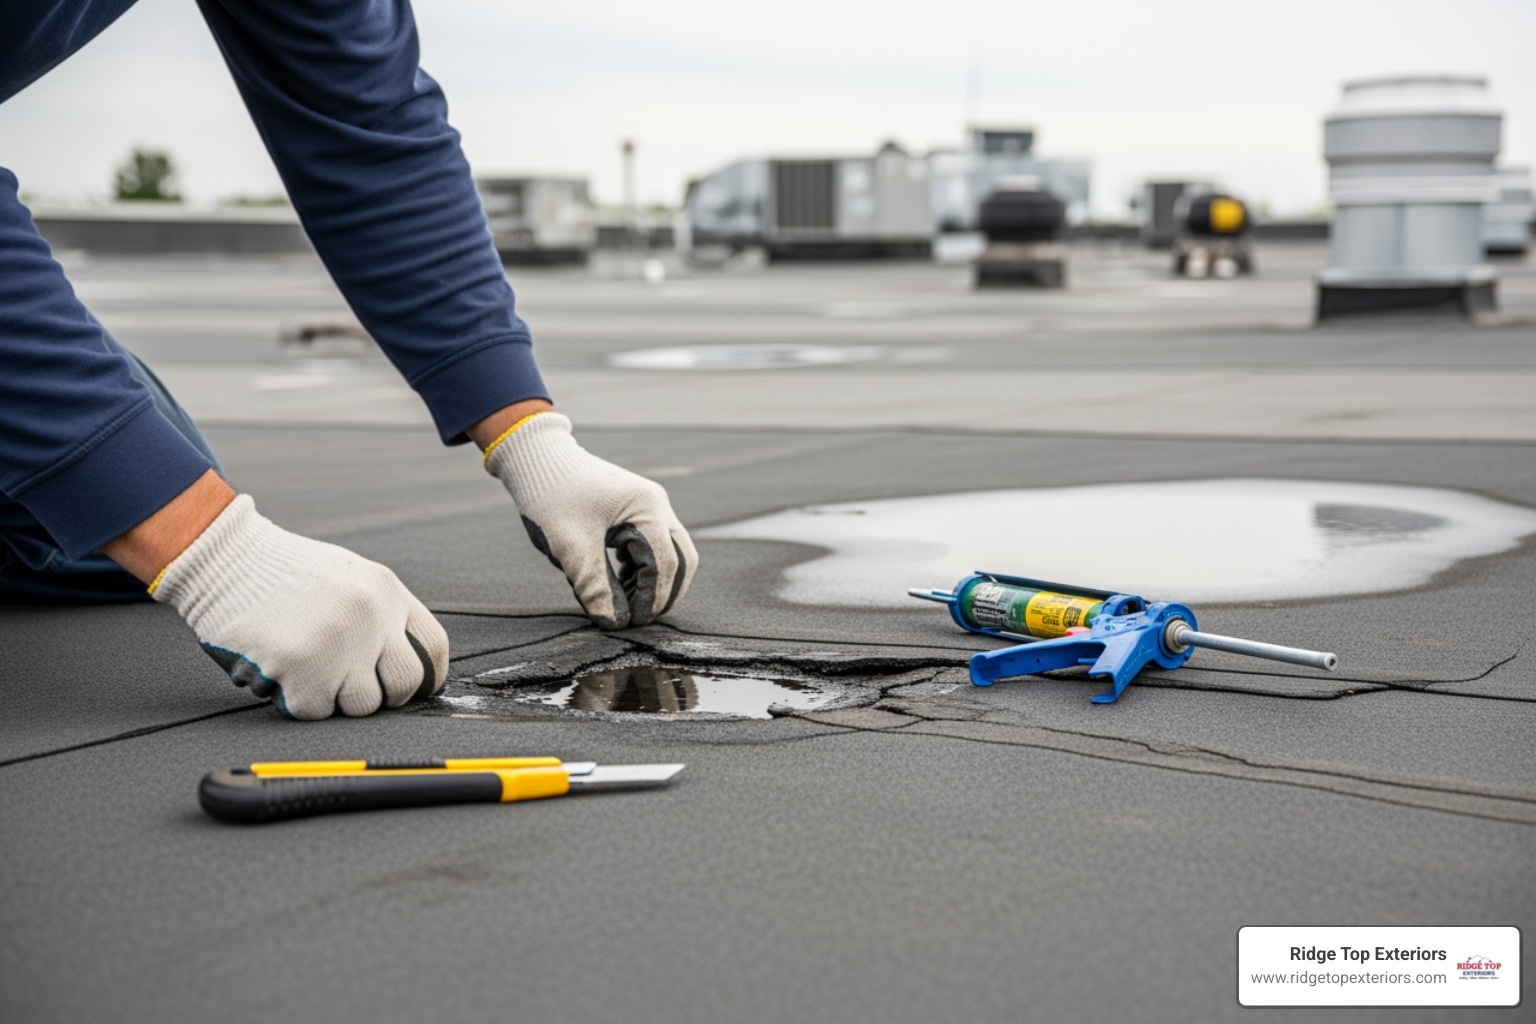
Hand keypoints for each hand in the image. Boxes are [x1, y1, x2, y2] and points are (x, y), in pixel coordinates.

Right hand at [151, 495, 448, 719]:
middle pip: (405, 683)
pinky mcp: (303, 672)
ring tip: (309, 668)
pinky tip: (281, 669)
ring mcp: (339, 646)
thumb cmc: (280, 572)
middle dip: (386, 695)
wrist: (225, 559)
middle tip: (353, 687)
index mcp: (385, 592)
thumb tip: (404, 660)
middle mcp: (371, 618)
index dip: (428, 677)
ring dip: (336, 698)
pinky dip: (297, 700)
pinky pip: (315, 710)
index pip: (433, 646)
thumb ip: (380, 614)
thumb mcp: (348, 577)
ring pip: (362, 704)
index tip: (419, 689)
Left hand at [484, 411, 696, 628]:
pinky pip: (655, 545)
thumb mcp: (570, 548)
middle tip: (637, 618)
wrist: (537, 460)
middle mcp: (657, 504)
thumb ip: (594, 587)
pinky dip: (644, 568)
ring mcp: (650, 506)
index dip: (651, 598)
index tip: (632, 622)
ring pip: (672, 553)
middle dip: (664, 593)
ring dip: (654, 582)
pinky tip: (619, 580)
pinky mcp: (638, 510)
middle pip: (681, 560)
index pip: (664, 564)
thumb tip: (614, 623)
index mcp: (646, 508)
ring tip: (625, 602)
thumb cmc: (551, 498)